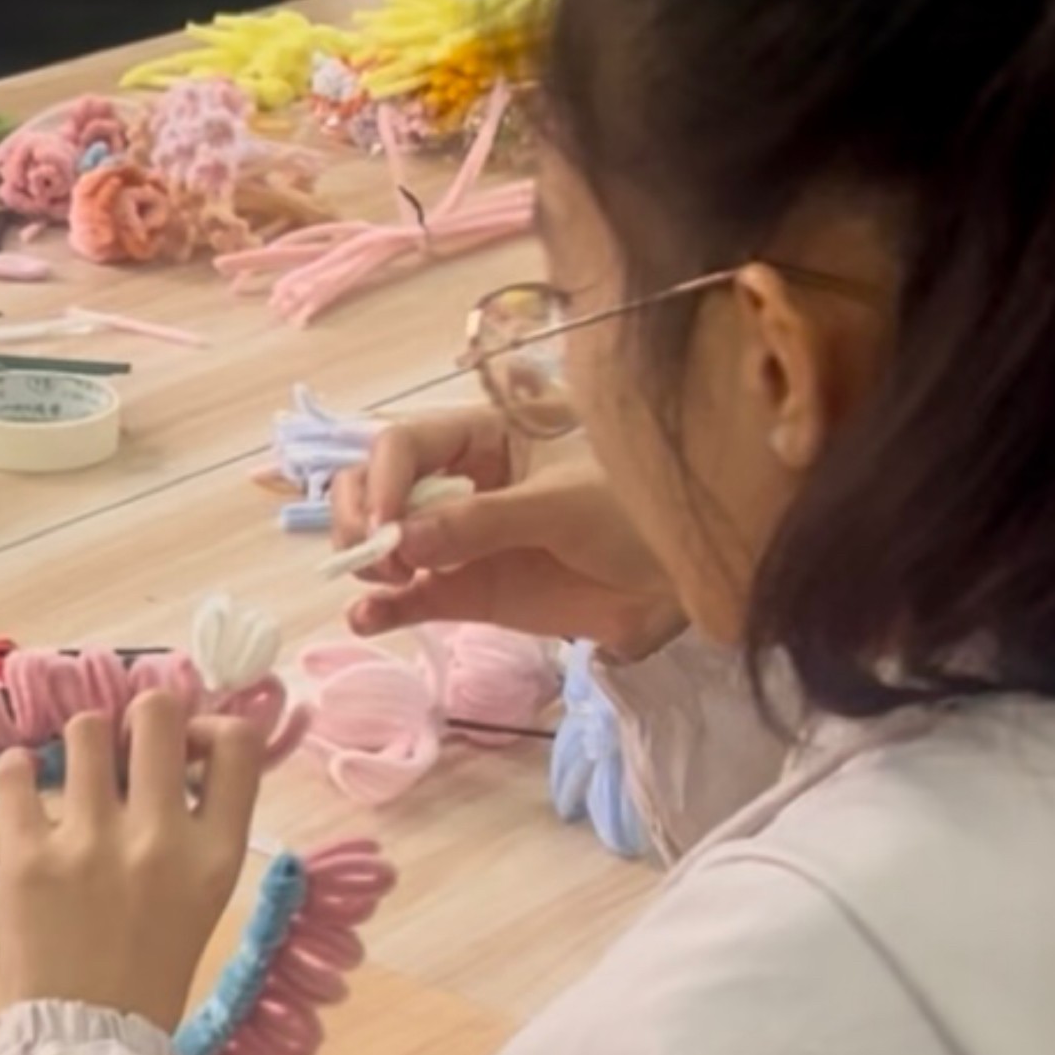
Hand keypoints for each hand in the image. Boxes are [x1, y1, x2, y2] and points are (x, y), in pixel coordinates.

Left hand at [0, 689, 267, 1030]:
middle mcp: (159, 839)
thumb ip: (199, 826)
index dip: (209, 726)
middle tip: (125, 746)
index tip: (185, 746)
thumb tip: (180, 748)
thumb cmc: (148, 969)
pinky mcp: (26, 856)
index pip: (236, 742)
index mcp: (216, 854)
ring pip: (84, 730)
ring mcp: (90, 843)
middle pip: (157, 714)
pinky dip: (17, 768)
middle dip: (142, 716)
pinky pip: (13, 769)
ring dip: (80, 742)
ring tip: (75, 773)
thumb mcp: (204, 898)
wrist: (85, 1040)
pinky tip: (25, 788)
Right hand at [330, 407, 685, 652]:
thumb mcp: (565, 506)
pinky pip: (410, 598)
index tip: (384, 524)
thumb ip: (482, 522)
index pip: (406, 444)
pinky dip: (382, 609)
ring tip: (387, 585)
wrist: (694, 581)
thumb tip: (400, 540)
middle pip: (376, 487)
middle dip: (361, 519)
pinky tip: (368, 619)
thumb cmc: (640, 514)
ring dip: (365, 560)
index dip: (383, 478)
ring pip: (381, 540)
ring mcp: (460, 540)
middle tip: (381, 560)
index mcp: (487, 435)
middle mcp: (461, 483)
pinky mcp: (469, 591)